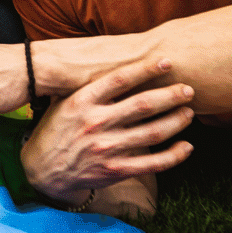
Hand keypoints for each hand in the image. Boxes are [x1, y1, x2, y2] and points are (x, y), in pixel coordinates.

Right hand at [21, 58, 194, 203]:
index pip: (120, 80)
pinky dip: (173, 155)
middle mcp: (95, 123)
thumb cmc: (57, 129)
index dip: (146, 69)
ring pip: (153, 132)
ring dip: (176, 121)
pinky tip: (186, 146)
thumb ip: (90, 89)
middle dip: (170, 95)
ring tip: (189, 113)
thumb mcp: (64, 103)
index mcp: (81, 102)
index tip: (166, 62)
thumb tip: (120, 68)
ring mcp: (106, 148)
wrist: (42, 169)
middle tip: (188, 90)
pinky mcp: (115, 170)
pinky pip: (152, 163)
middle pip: (143, 105)